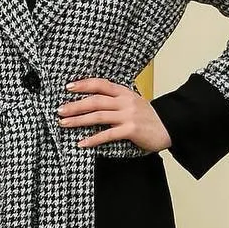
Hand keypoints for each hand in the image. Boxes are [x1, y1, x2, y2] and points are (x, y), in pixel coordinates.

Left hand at [56, 78, 171, 152]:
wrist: (169, 127)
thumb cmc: (148, 117)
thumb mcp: (132, 102)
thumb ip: (116, 100)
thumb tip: (92, 102)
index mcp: (124, 92)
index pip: (101, 84)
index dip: (84, 84)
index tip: (68, 87)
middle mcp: (125, 101)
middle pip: (95, 101)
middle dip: (75, 105)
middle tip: (59, 110)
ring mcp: (128, 115)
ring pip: (98, 116)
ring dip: (79, 120)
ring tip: (64, 123)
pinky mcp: (131, 130)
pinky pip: (108, 134)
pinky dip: (93, 139)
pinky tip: (82, 143)